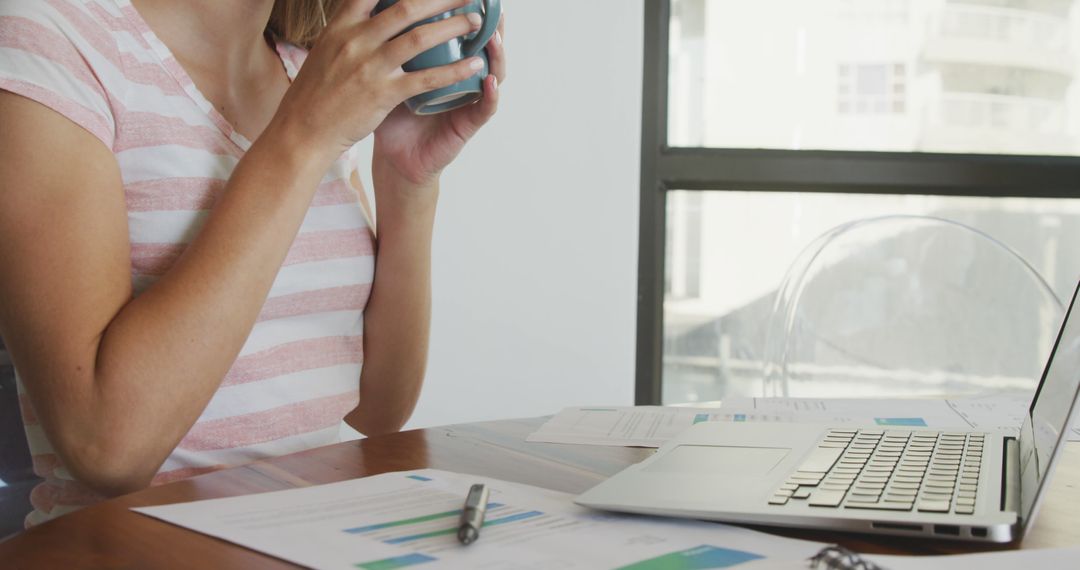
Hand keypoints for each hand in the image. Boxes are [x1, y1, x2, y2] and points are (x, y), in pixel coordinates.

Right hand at [268, 0, 484, 166]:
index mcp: (341, 26)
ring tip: (476, 21)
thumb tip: (368, 10)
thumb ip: (350, 29)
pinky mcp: (382, 94)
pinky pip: (426, 79)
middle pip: (406, 7)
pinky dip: (453, 70)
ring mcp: (369, 67)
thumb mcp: (326, 49)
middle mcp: (356, 40)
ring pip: (420, 38)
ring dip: (453, 26)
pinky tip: (474, 65)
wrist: (302, 130)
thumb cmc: (316, 92)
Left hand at [373, 14, 505, 186]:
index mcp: (446, 65)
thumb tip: (373, 10)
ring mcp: (469, 101)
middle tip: (493, 7)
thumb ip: (386, 46)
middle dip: (493, 27)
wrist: (393, 156)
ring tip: (494, 37)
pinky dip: (490, 95)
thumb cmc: (389, 114)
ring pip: (494, 74)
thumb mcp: (388, 74)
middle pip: (485, 48)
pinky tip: (489, 80)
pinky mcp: (468, 125)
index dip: (469, 16)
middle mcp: (463, 80)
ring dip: (496, 56)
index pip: (464, 35)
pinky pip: (485, 108)